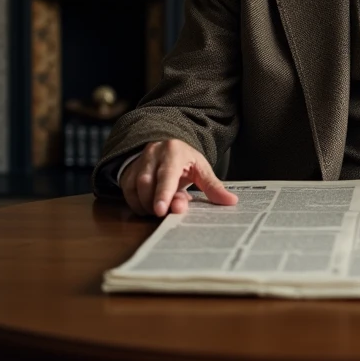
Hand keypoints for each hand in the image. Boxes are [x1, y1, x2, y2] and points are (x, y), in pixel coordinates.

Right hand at [119, 139, 237, 216]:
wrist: (164, 146)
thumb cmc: (184, 160)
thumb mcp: (201, 169)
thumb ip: (213, 186)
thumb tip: (231, 201)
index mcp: (174, 151)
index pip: (168, 173)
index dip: (164, 193)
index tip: (162, 210)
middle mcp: (153, 154)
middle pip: (148, 182)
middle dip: (154, 201)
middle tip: (164, 214)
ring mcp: (138, 162)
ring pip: (135, 188)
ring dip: (147, 205)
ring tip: (162, 209)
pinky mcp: (128, 172)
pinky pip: (128, 193)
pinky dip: (138, 205)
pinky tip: (150, 207)